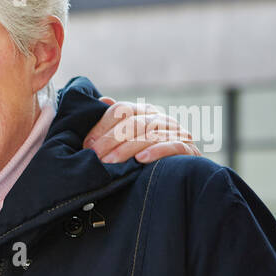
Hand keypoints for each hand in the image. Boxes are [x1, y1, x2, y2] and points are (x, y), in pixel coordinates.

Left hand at [84, 96, 202, 164]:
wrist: (175, 176)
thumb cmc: (143, 157)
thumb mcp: (126, 138)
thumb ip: (115, 121)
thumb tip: (104, 100)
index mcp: (144, 112)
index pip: (122, 110)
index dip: (102, 126)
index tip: (87, 144)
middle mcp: (161, 119)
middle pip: (133, 122)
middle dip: (110, 140)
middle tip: (95, 156)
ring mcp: (177, 132)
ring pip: (149, 135)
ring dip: (127, 149)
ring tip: (110, 162)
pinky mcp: (189, 149)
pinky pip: (173, 146)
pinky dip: (156, 151)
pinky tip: (140, 160)